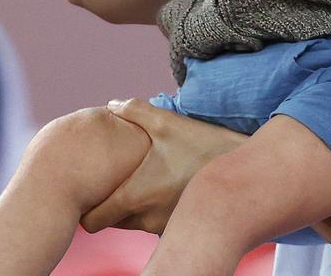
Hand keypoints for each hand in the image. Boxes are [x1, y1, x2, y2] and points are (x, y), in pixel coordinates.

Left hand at [79, 99, 246, 234]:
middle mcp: (145, 218)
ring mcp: (162, 226)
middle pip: (111, 223)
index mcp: (134, 196)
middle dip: (110, 205)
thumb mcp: (168, 122)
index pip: (92, 222)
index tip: (94, 191)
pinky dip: (153, 210)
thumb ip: (134, 111)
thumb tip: (111, 104)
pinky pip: (155, 224)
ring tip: (145, 180)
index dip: (88, 208)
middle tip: (118, 180)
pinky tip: (165, 187)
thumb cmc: (202, 147)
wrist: (243, 174)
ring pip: (133, 224)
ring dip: (133, 207)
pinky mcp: (179, 226)